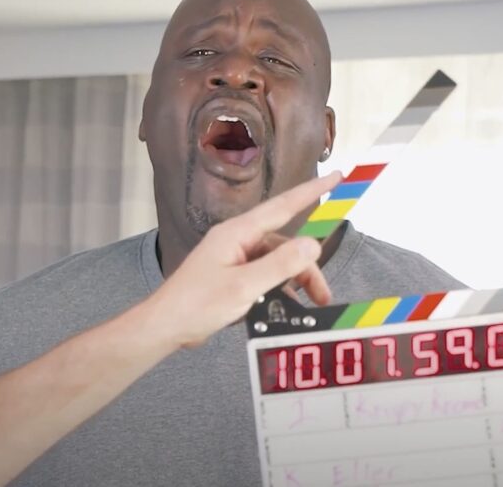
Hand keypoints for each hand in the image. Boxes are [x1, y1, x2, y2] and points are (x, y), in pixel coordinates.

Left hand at [146, 172, 341, 347]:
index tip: (336, 176)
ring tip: (309, 306)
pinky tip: (284, 307)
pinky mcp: (231, 276)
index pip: (282, 206)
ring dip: (294, 281)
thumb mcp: (244, 286)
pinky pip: (264, 275)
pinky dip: (278, 288)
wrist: (166, 326)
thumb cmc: (196, 304)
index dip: (312, 191)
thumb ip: (280, 265)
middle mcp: (236, 240)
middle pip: (284, 244)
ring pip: (276, 262)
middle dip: (307, 267)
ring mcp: (233, 258)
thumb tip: (313, 245)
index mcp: (237, 233)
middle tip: (323, 294)